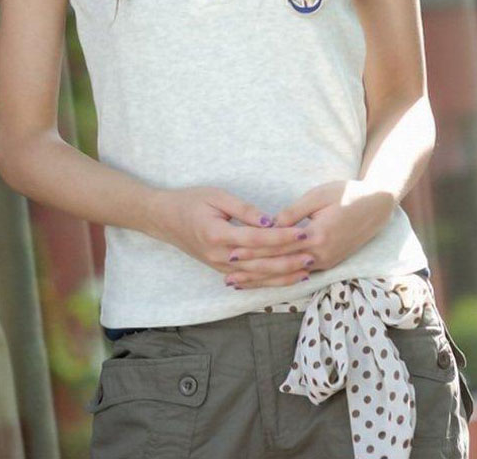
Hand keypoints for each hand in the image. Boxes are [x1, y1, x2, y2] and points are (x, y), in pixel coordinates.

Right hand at [147, 186, 316, 287]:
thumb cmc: (190, 201)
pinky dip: (268, 280)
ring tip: (306, 270)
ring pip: (256, 275)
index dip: (282, 237)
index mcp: (218, 234)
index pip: (257, 239)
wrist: (164, 218)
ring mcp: (220, 266)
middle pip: (260, 261)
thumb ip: (243, 209)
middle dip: (288, 259)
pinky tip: (285, 279)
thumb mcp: (216, 196)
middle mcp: (220, 256)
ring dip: (282, 274)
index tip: (303, 232)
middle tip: (313, 254)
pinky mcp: (221, 269)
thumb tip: (268, 220)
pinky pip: (248, 278)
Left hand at [221, 180, 395, 289]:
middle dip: (253, 272)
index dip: (254, 250)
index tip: (231, 252)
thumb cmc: (347, 193)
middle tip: (228, 277)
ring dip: (263, 281)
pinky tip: (266, 282)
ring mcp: (326, 262)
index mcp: (317, 235)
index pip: (278, 246)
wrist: (378, 204)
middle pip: (280, 266)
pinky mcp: (329, 263)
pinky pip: (299, 274)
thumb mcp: (319, 195)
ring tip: (240, 284)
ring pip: (288, 275)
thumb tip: (269, 224)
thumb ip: (294, 212)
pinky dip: (280, 279)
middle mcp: (320, 254)